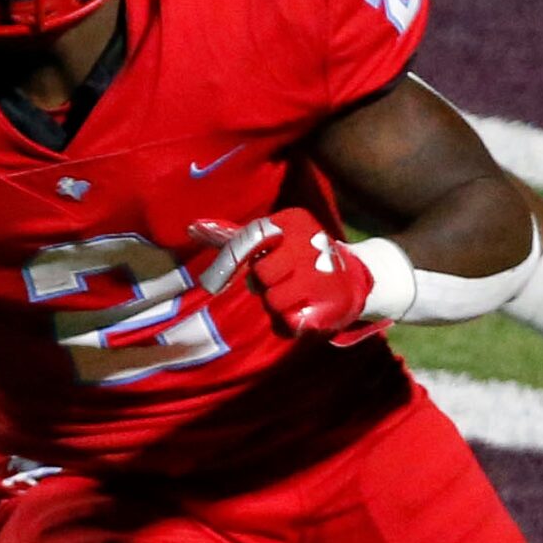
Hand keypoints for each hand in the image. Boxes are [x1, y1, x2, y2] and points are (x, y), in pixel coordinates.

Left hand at [194, 210, 383, 343]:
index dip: (239, 258)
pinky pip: (289, 322)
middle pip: (260, 273)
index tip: (237, 272)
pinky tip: (304, 309)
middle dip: (264, 282)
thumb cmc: (299, 256)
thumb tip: (191, 226)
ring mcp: (321, 275)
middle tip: (280, 279)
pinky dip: (290, 321)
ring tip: (294, 295)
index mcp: (294, 221)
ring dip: (277, 303)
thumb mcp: (274, 238)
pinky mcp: (330, 306)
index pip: (252, 238)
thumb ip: (234, 236)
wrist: (351, 279)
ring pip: (273, 300)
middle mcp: (310, 243)